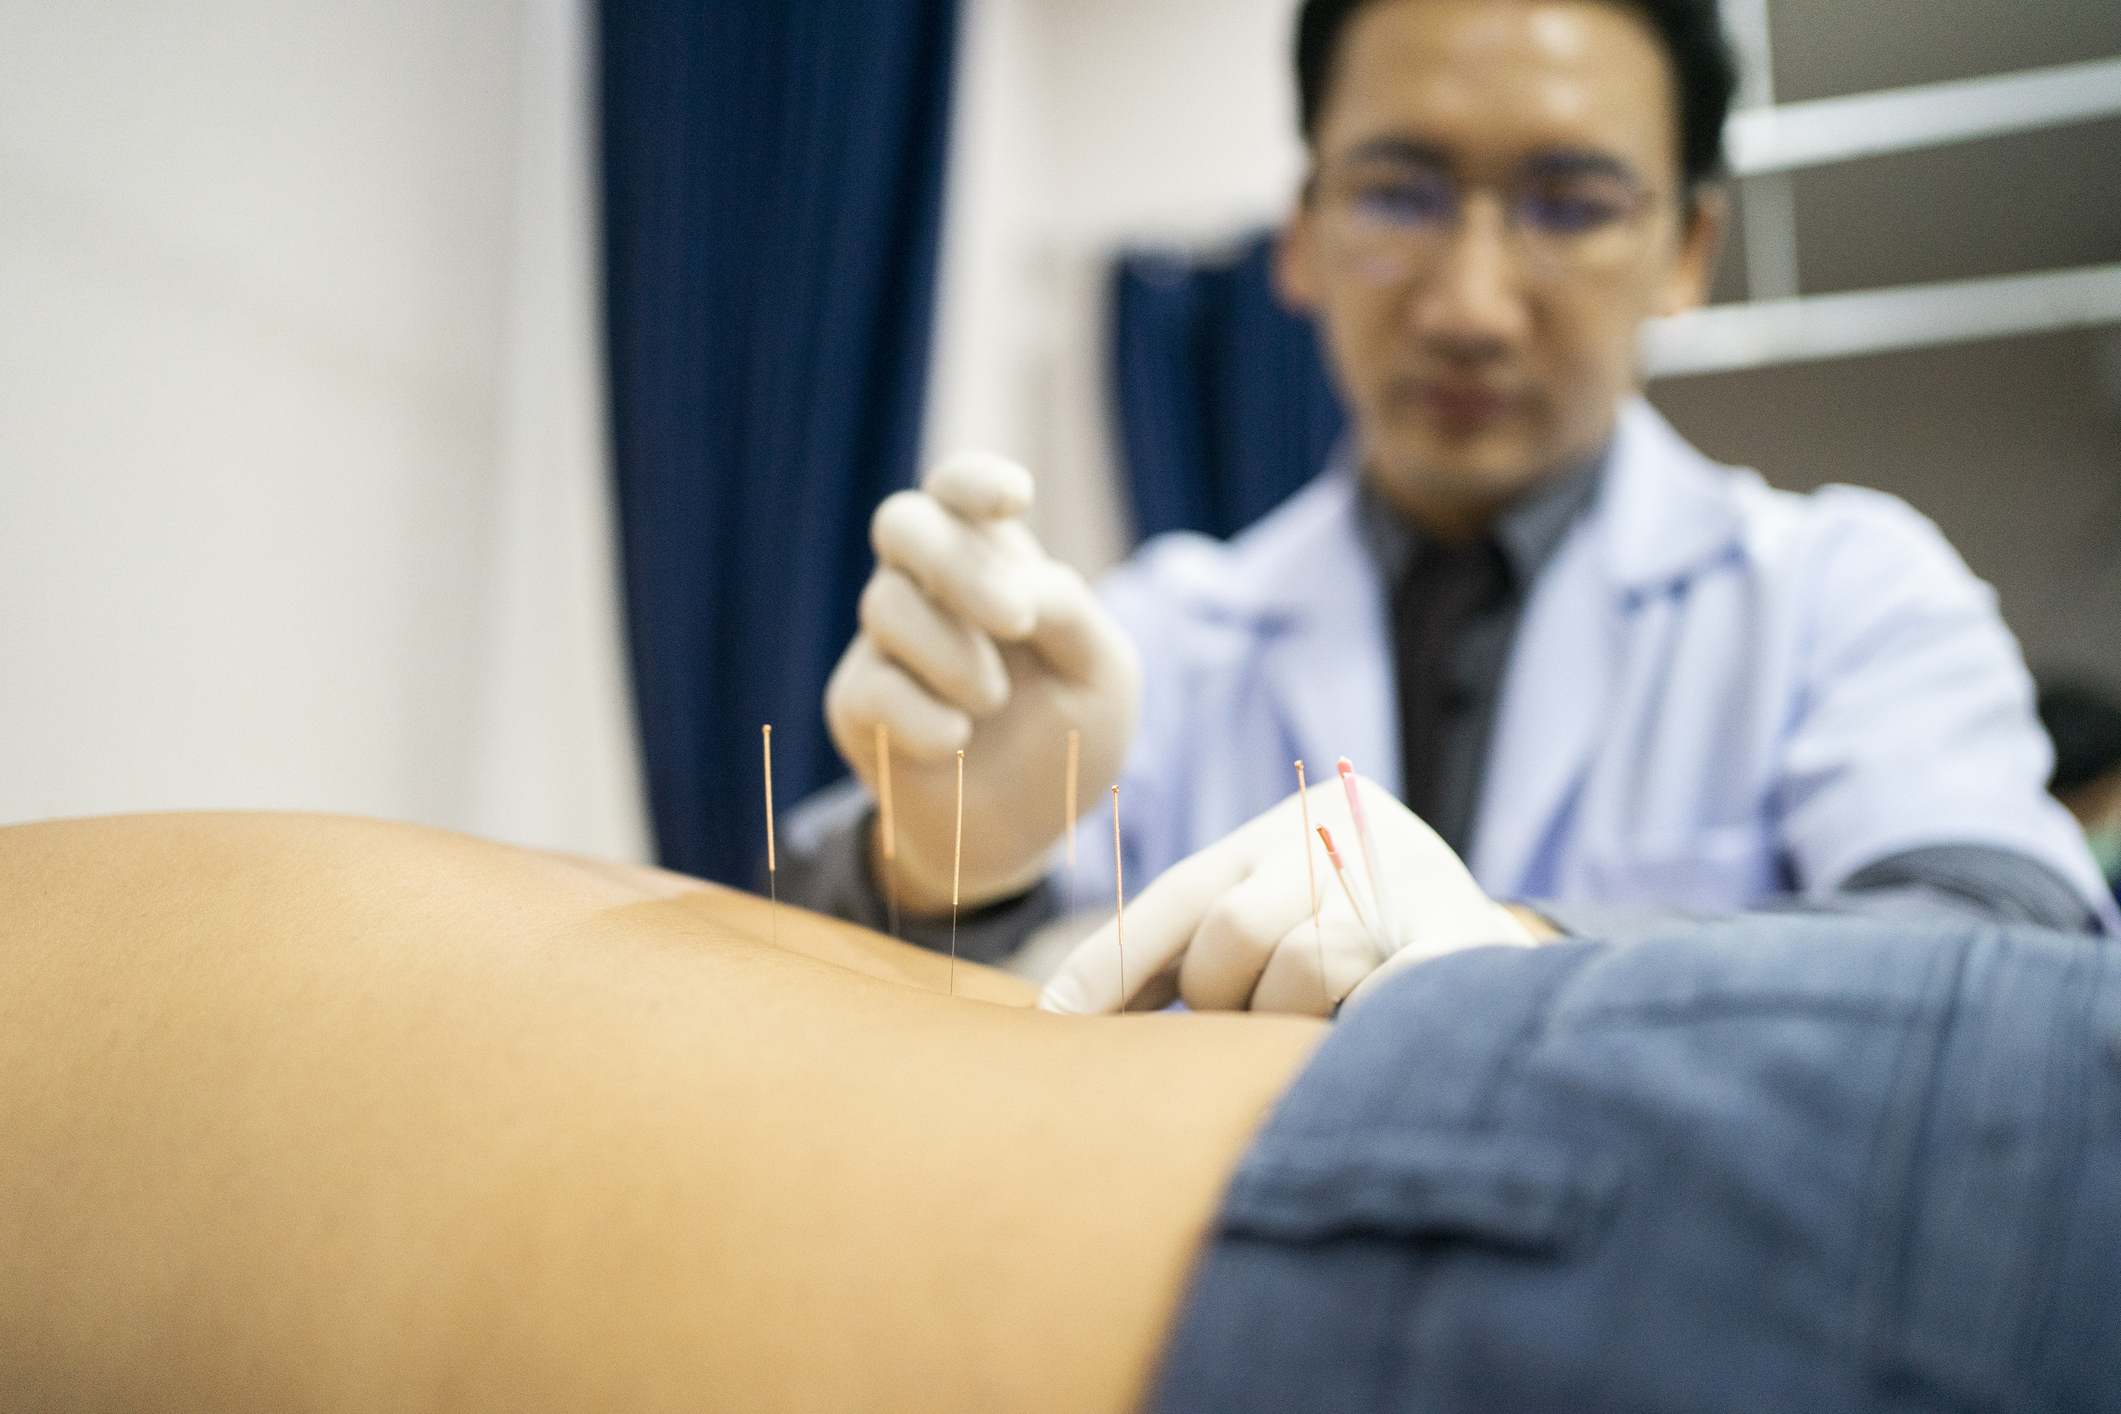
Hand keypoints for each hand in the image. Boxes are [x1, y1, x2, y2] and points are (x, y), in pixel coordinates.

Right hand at [824, 452, 1141, 913]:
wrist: (1026, 830)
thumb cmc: (1070, 733)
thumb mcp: (1101, 673)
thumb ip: (1070, 614)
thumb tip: (1013, 588)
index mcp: (991, 562)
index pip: (958, 490)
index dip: (974, 482)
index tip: (1016, 499)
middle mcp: (928, 590)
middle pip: (902, 522)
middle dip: (957, 562)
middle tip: (1014, 619)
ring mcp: (886, 645)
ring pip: (887, 604)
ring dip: (952, 652)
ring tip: (991, 701)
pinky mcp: (857, 705)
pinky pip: (873, 687)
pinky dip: (922, 715)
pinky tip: (956, 739)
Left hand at [1036, 774, 1533, 1015]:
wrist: (1515, 972)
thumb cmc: (1360, 959)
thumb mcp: (1274, 928)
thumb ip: (1182, 959)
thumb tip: (1059, 1017)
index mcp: (1291, 827)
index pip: (1181, 895)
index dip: (1110, 964)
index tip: (1051, 1023)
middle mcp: (1352, 838)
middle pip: (1233, 931)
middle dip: (1224, 999)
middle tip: (1256, 1020)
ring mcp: (1416, 886)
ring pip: (1303, 966)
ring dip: (1293, 1021)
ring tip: (1323, 1026)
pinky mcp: (1470, 947)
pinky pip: (1382, 999)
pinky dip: (1358, 1029)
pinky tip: (1362, 1038)